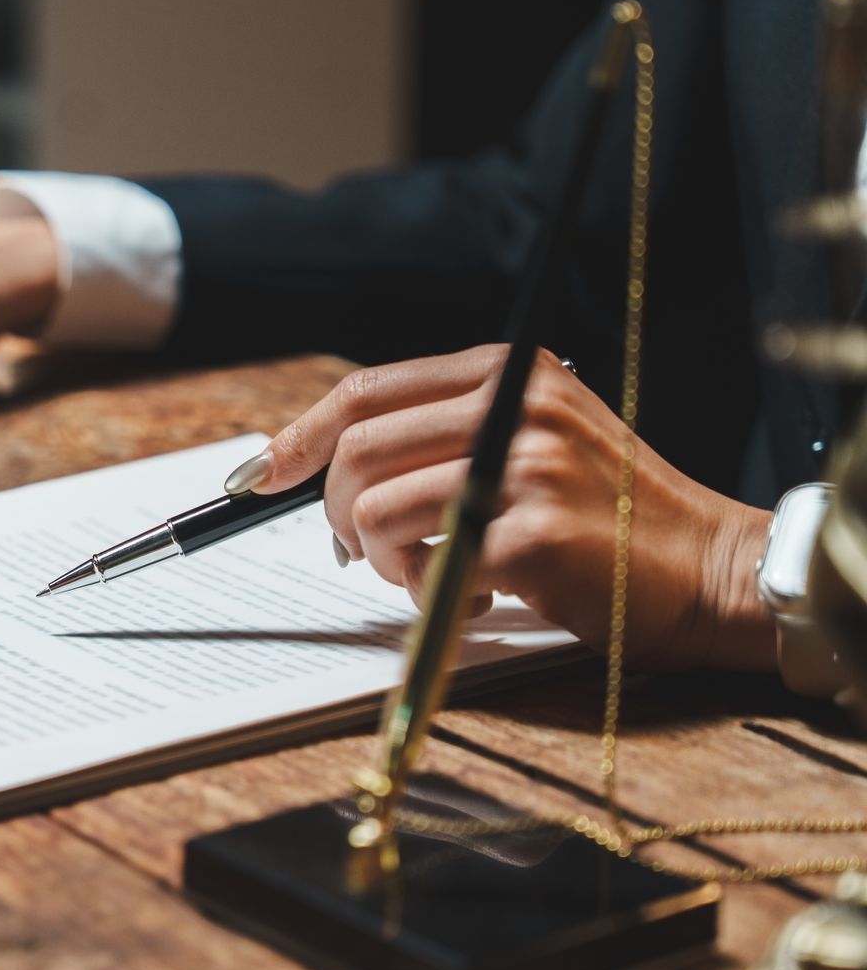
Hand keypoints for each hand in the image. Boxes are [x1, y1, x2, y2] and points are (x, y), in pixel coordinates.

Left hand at [236, 345, 772, 669]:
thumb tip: (330, 465)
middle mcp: (517, 405)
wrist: (710, 569)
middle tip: (359, 552)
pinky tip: (479, 597)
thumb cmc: (610, 517)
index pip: (368, 390)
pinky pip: (426, 568)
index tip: (258, 476)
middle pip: (357, 452)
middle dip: (335, 513)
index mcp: (509, 372)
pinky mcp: (531, 534)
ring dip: (383, 561)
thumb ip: (448, 434)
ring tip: (433, 573)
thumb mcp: (536, 439)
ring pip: (374, 511)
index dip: (300, 436)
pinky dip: (434, 596)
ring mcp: (526, 467)